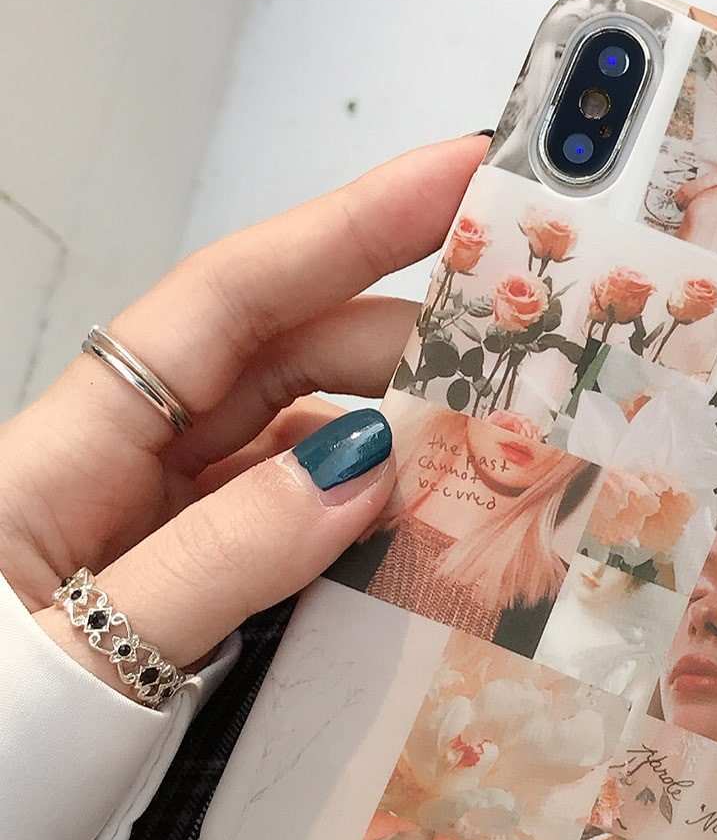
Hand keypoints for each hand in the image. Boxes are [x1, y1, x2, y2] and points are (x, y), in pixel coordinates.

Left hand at [0, 135, 486, 697]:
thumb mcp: (79, 666)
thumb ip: (224, 559)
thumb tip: (369, 464)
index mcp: (62, 453)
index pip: (224, 306)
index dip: (347, 228)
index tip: (463, 172)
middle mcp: (107, 474)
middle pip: (270, 363)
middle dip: (397, 334)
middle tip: (531, 343)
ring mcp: (137, 540)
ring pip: (283, 449)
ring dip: (388, 434)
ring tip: (503, 441)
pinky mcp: (162, 603)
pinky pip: (275, 533)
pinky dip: (353, 523)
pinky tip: (425, 533)